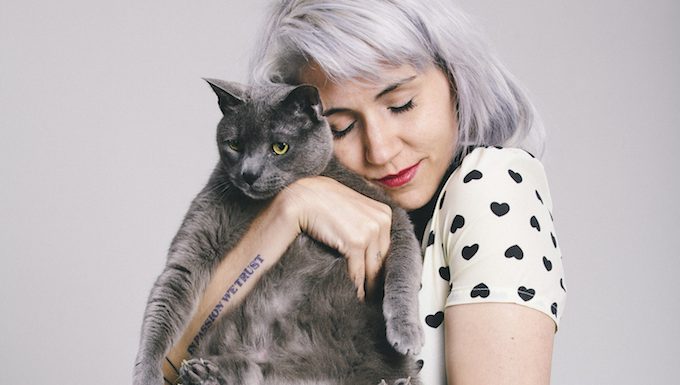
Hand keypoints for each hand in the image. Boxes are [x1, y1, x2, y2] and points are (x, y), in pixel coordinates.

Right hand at [276, 176, 391, 299]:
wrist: (303, 198)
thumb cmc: (322, 201)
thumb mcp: (352, 205)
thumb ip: (365, 220)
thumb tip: (370, 245)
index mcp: (384, 213)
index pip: (387, 248)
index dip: (380, 266)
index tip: (377, 279)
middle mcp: (381, 221)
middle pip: (382, 260)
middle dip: (377, 278)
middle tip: (373, 294)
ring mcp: (370, 231)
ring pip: (372, 270)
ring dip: (368, 287)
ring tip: (365, 299)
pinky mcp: (356, 242)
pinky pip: (358, 273)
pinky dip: (356, 288)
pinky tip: (355, 296)